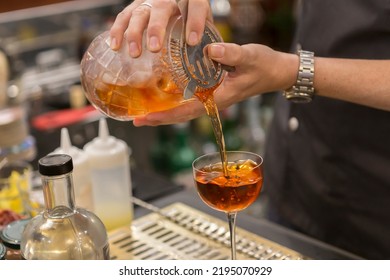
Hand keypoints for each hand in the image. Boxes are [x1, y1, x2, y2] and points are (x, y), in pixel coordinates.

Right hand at [110, 0, 212, 56]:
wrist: (177, 0)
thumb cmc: (191, 17)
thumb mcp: (203, 22)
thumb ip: (206, 36)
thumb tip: (208, 60)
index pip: (196, 6)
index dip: (195, 22)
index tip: (192, 41)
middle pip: (161, 8)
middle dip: (156, 28)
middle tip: (154, 48)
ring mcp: (149, 0)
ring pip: (139, 12)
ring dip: (134, 33)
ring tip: (135, 53)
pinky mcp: (136, 6)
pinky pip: (124, 16)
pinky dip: (117, 31)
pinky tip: (116, 46)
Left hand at [133, 43, 297, 125]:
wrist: (277, 72)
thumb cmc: (265, 66)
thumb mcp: (249, 57)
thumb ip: (231, 54)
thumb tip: (209, 51)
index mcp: (220, 97)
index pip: (188, 111)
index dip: (166, 115)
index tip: (146, 117)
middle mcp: (214, 101)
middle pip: (182, 115)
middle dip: (159, 118)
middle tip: (136, 120)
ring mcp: (213, 98)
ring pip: (184, 110)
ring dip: (165, 113)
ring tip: (145, 113)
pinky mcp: (214, 92)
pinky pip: (191, 101)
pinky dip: (175, 102)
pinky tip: (165, 98)